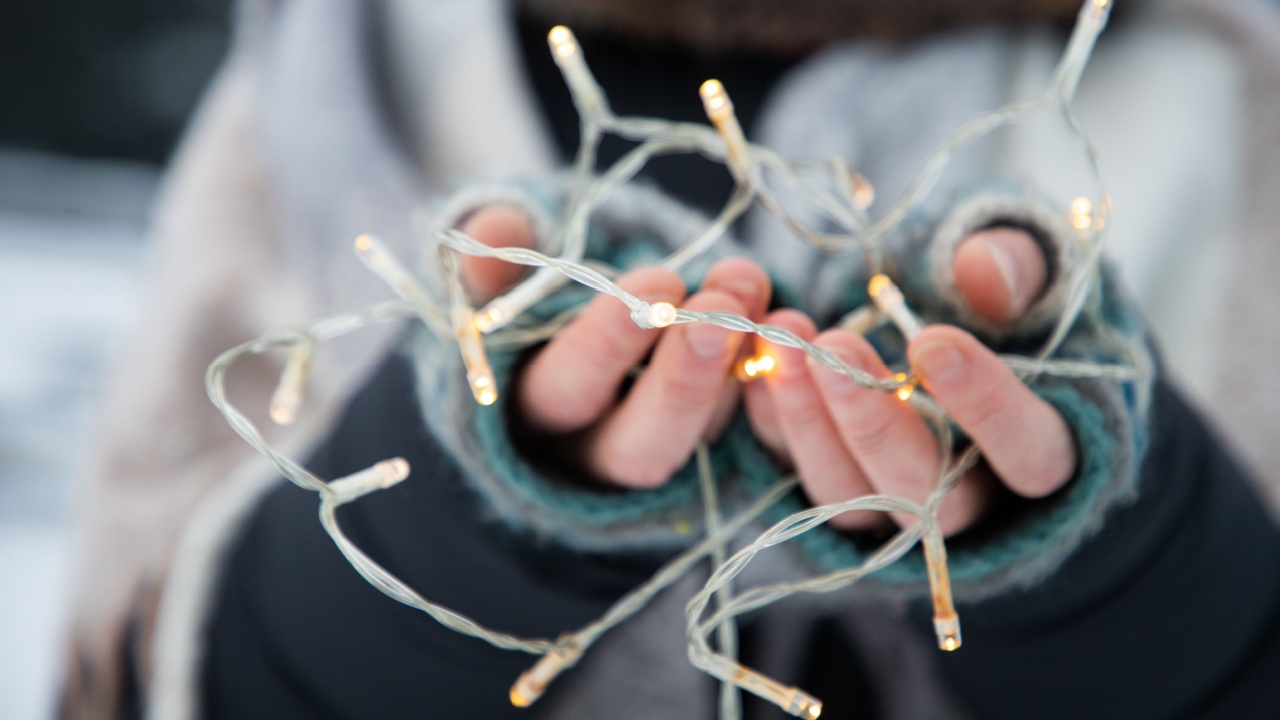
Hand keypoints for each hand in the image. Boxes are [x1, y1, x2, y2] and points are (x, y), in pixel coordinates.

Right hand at [457, 205, 772, 488]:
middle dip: (685, 379)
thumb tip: (496, 228)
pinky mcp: (708, 438)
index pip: (567, 395)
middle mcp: (596, 451)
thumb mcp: (495, 279)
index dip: (609, 346)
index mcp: (532, 416)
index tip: (659, 282)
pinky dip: (765, 373)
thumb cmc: (521, 300)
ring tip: (747, 286)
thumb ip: (490, 259)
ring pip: (704, 438)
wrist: (565, 329)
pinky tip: (780, 311)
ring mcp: (660, 447)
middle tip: (718, 306)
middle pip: (644, 445)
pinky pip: (746, 430)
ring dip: (736, 366)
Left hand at [743, 227, 1076, 534]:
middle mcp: (969, 494)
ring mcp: (896, 501)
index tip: (931, 341)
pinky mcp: (838, 487)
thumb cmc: (1006, 305)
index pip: (1028, 456)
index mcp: (1042, 452)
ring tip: (782, 344)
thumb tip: (986, 270)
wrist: (947, 336)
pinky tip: (754, 363)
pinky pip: (797, 474)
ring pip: (851, 495)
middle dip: (872, 422)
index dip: (985, 407)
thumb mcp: (1028, 271)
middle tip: (835, 347)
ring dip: (808, 422)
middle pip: (925, 492)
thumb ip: (1018, 267)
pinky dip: (772, 423)